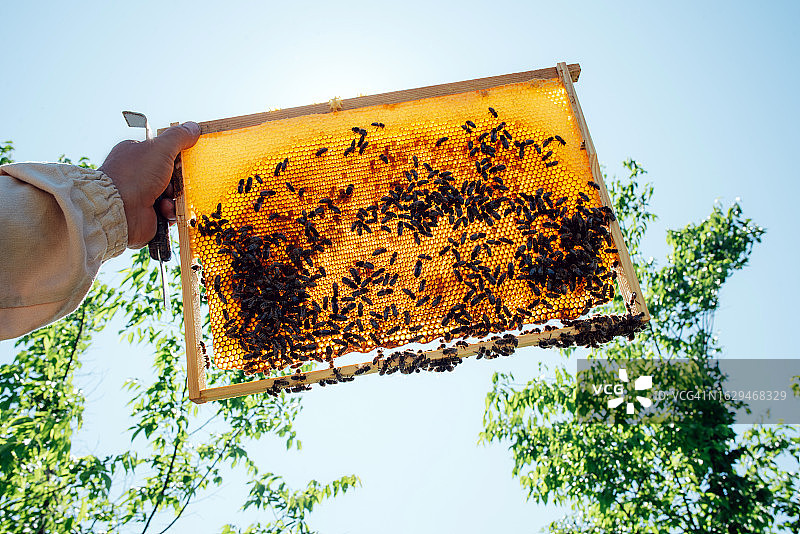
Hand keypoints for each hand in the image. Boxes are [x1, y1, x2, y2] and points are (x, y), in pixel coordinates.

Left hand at [99, 121, 199, 248]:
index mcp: (135, 153)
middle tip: (180, 181)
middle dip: (178, 179)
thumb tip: (193, 127)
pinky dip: (169, 210)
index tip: (186, 159)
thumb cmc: (135, 175)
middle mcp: (136, 173)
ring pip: (171, 194)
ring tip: (168, 197)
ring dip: (174, 196)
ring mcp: (141, 194)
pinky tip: (164, 210)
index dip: (176, 155)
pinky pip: (167, 211)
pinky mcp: (147, 213)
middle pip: (170, 174)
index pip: (162, 151)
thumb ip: (178, 136)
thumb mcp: (160, 148)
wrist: (120, 210)